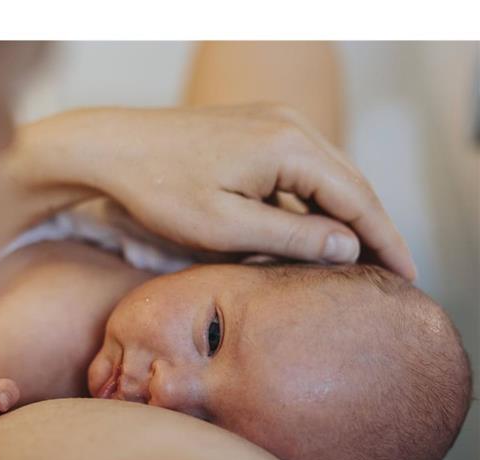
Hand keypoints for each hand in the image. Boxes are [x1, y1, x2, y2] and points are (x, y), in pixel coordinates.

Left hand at [19, 104, 415, 279]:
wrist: (111, 147)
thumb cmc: (159, 188)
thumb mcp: (225, 226)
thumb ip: (291, 238)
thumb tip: (349, 246)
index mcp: (289, 146)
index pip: (357, 199)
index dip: (385, 241)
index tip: (407, 277)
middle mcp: (290, 125)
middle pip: (350, 183)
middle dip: (373, 229)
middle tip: (395, 274)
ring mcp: (272, 122)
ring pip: (326, 175)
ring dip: (345, 215)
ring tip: (364, 258)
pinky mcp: (255, 130)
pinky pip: (299, 169)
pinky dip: (314, 201)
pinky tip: (316, 230)